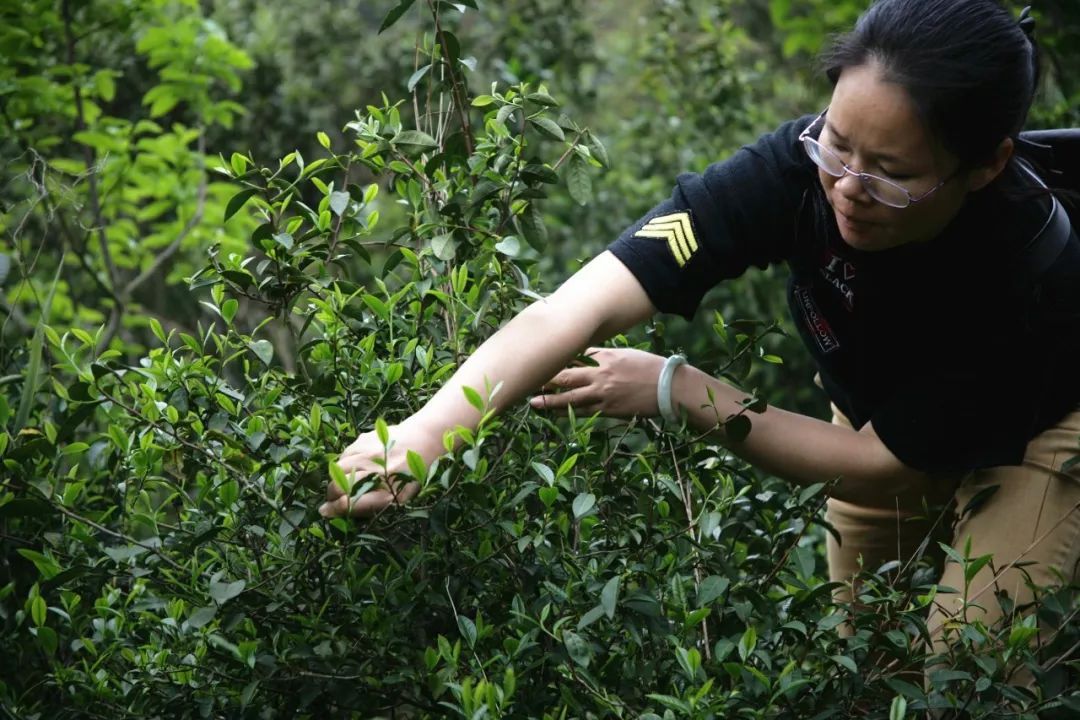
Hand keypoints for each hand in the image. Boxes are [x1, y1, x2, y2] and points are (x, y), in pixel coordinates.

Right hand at [319, 422, 442, 517]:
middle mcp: (379, 470)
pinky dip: (345, 463)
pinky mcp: (364, 438)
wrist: (423, 438)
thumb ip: (368, 505)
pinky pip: (344, 454)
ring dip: (336, 478)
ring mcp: (370, 452)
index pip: (350, 503)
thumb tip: (327, 511)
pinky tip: (357, 464)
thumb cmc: (412, 474)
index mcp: (391, 490)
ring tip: (345, 481)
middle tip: (334, 498)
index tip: (328, 511)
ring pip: (337, 469)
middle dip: (332, 494)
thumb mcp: (399, 496)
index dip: (335, 508)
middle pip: (338, 485)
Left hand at [529, 347, 665, 418]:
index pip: (574, 355)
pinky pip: (582, 412)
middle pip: (565, 374)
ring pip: (569, 396)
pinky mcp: (608, 409)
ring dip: (549, 400)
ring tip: (533, 402)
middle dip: (545, 377)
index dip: (556, 358)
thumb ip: (605, 356)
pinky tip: (554, 414)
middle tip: (528, 380)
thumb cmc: (651, 368)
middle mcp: (600, 373)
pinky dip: (566, 413)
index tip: (541, 358)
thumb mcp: (626, 355)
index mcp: (606, 356)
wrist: (669, 387)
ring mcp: (603, 392)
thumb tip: (586, 358)